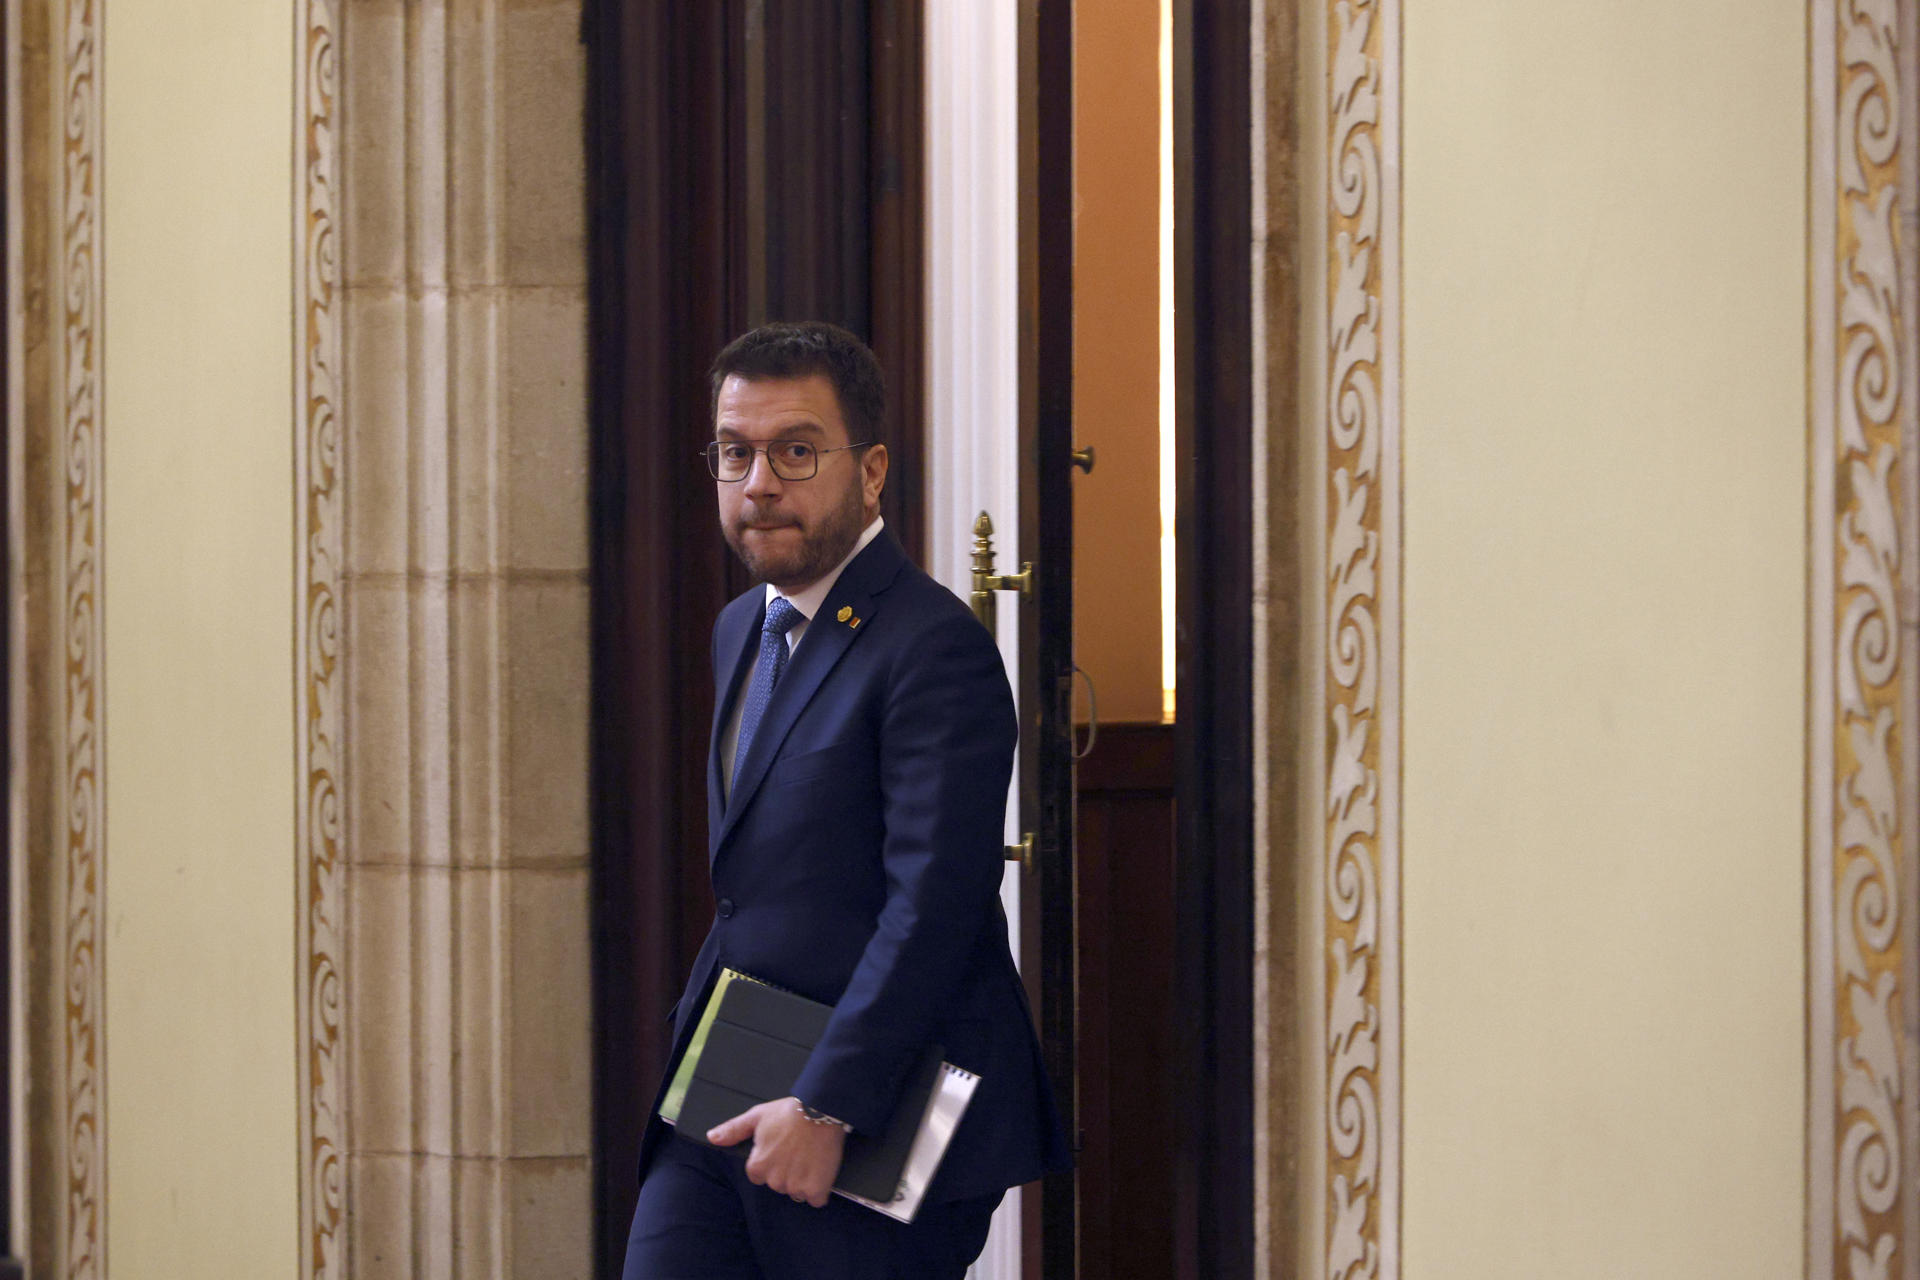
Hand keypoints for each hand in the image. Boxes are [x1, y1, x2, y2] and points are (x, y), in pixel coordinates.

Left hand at [706, 1097, 845, 1207]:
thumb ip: (733, 1130)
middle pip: (779, 1185)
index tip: (781, 1151)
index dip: (771, 1163)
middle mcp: (774, 1180)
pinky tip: (821, 1171)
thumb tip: (712, 1137)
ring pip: (797, 1192)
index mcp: (758, 1166)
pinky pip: (816, 1199)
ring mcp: (795, 1186)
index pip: (759, 1176)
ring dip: (804, 1181)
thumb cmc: (789, 1112)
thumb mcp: (757, 1116)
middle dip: (787, 1173)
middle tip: (798, 1151)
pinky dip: (819, 1189)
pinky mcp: (816, 1189)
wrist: (821, 1111)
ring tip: (810, 1158)